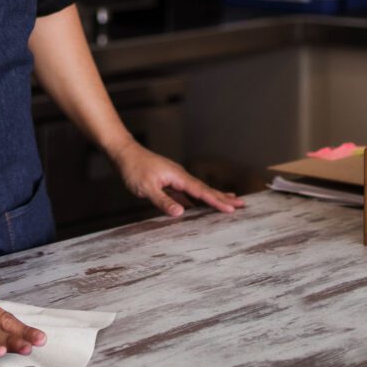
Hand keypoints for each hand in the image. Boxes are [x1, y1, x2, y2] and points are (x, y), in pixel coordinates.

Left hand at [110, 142, 244, 216]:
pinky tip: (200, 206)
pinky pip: (188, 192)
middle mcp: (180, 176)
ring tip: (229, 202)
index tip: (232, 208)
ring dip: (213, 197)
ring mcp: (175, 178)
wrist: (124, 153)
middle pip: (206, 189)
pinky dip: (197, 198)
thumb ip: (163, 201)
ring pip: (198, 191)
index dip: (217, 201)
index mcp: (178, 177)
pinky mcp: (169, 182)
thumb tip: (181, 213)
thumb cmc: (134, 169)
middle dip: (223, 198)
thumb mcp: (146, 188)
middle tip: (241, 205)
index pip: (202, 191)